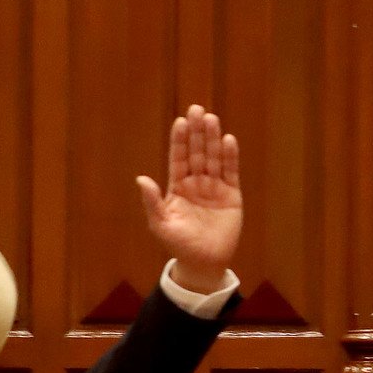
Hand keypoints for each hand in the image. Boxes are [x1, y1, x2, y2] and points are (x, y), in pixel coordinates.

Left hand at [136, 104, 242, 291]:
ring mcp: (214, 187)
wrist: (203, 262)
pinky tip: (228, 140)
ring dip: (212, 139)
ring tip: (211, 119)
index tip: (180, 122)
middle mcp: (196, 183)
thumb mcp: (161, 224)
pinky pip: (230, 172)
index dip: (179, 141)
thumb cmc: (178, 244)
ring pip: (213, 158)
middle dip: (197, 132)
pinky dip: (230, 157)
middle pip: (196, 153)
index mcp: (177, 188)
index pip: (178, 159)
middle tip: (197, 109)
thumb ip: (152, 201)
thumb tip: (140, 179)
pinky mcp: (231, 194)